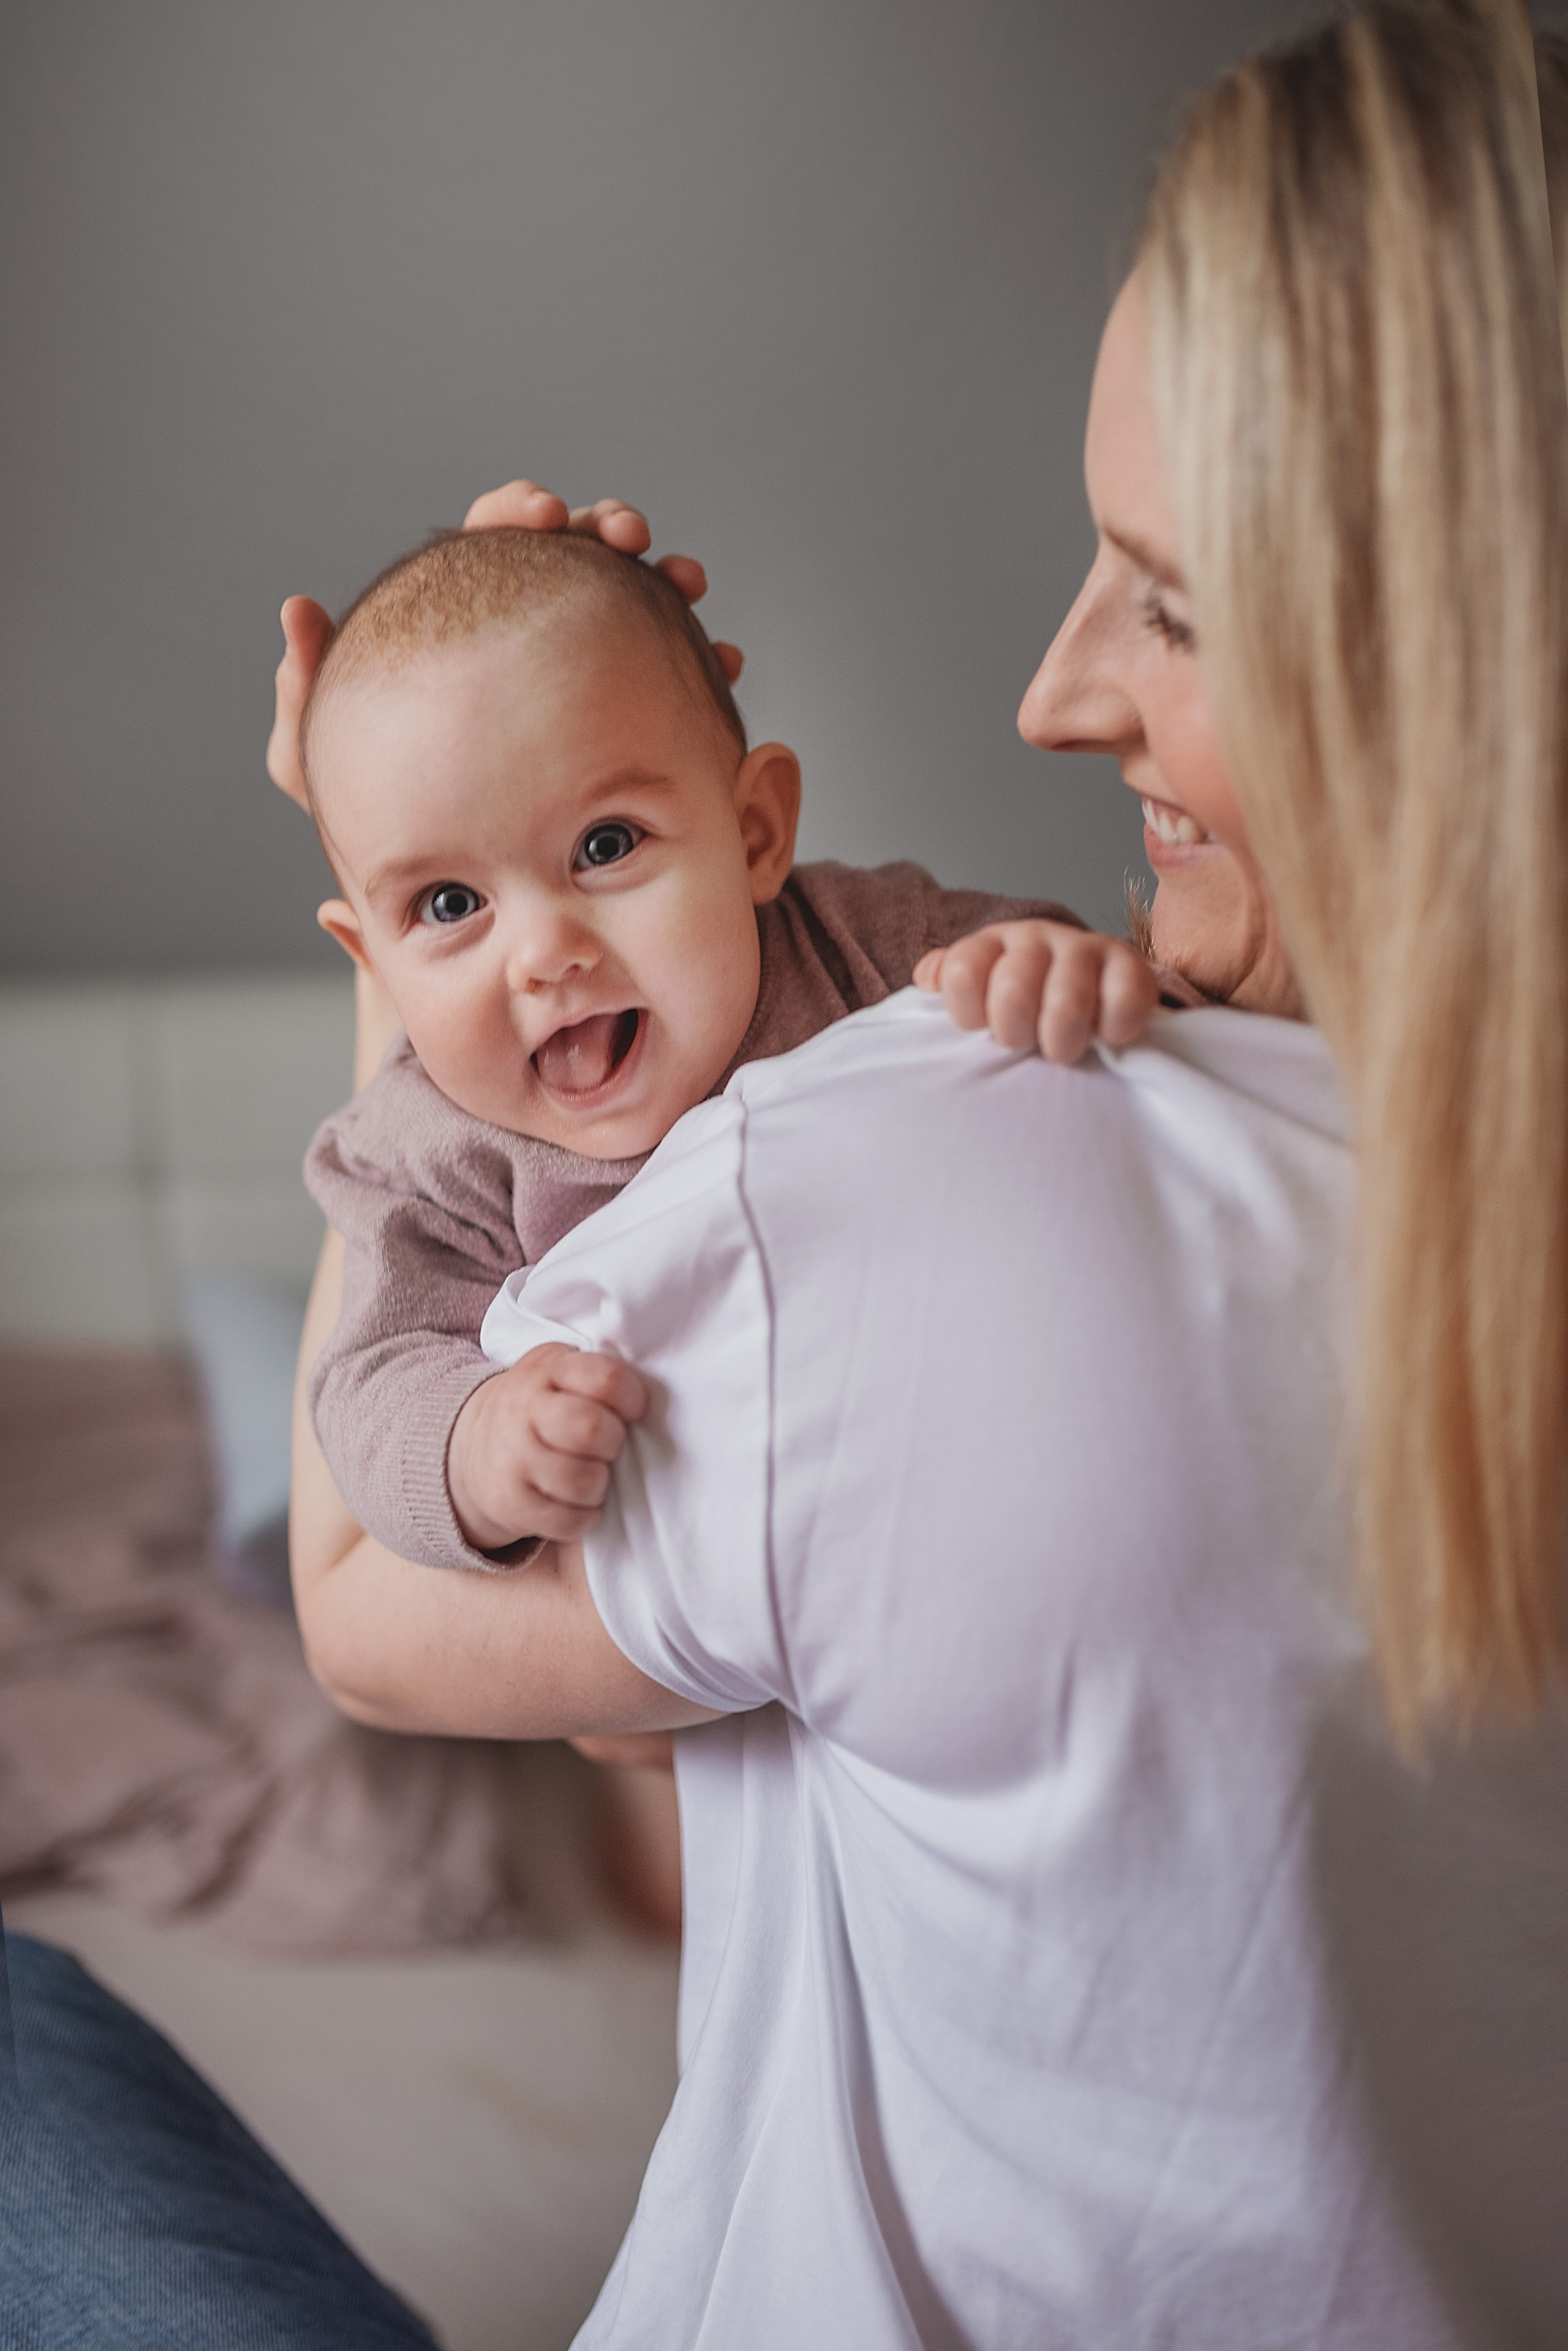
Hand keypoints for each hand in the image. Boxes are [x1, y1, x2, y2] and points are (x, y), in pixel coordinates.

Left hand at [267, 483, 741, 804]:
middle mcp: (525, 637)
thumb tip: (298, 613)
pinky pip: (669, 674)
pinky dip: (697, 655)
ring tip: (685, 582)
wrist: (472, 905)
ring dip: (661, 577)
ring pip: (627, 603)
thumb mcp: (339, 784)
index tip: (542, 511)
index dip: (513, 513)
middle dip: (601, 527)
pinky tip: (722, 658)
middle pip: (566, 553)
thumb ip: (308, 709)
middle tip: (627, 532)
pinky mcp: (629, 717)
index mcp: (461, 626)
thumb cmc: (393, 840)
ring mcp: (583, 675)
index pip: (487, 542)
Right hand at [447, 1344, 647, 1552]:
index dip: (632, 1399)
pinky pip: (569, 1520)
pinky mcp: (510, 1502)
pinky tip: (576, 1500)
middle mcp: (524, 1409)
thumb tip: (652, 1407)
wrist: (475, 1447)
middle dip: (613, 1443)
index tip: (632, 1411)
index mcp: (547, 1369)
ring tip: (591, 1474)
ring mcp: (513, 1458)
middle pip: (592, 1429)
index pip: (606, 1379)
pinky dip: (584, 1516)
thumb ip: (598, 1377)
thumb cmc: (543, 1409)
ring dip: (600, 1484)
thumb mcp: (562, 1375)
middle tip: (608, 1447)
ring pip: (584, 1481)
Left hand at [914, 920, 1160, 1063]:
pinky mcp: (1130, 966)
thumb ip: (950, 981)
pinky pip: (1124, 1001)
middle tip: (1026, 1044)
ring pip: (1066, 1002)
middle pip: (1012, 991)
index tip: (981, 1028)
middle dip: (1015, 1032)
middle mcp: (1037, 937)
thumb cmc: (1025, 1001)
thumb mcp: (980, 990)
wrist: (1090, 986)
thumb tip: (928, 978)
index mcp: (992, 944)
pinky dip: (1113, 1030)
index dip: (968, 1014)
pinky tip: (1105, 1036)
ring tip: (1062, 1048)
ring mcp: (1084, 949)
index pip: (962, 973)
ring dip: (1061, 1038)